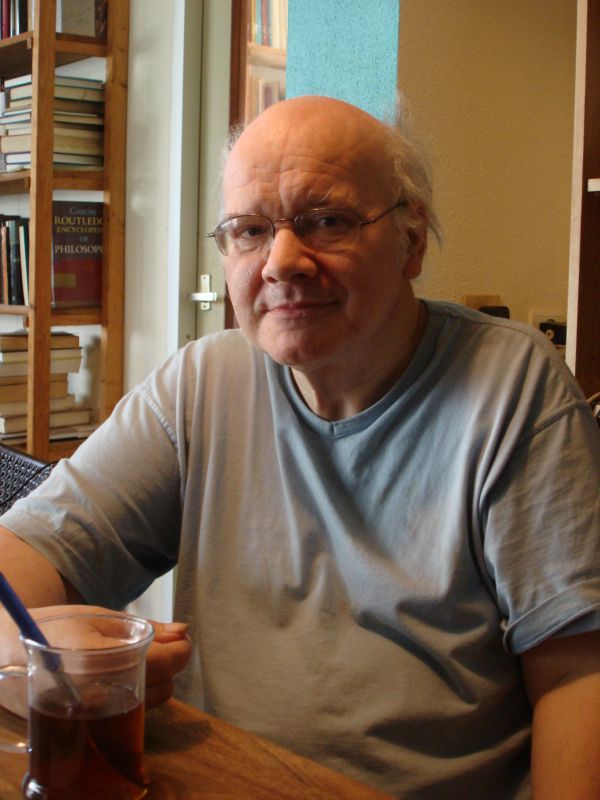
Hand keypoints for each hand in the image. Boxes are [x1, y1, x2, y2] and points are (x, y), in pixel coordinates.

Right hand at [0, 605, 191, 715]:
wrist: (7, 651)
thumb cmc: (56, 627)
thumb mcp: (101, 617)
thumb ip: (146, 627)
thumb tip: (182, 632)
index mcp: (101, 660)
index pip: (162, 664)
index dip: (181, 651)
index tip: (183, 640)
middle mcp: (96, 695)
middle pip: (162, 689)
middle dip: (168, 667)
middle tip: (158, 647)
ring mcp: (90, 716)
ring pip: (148, 705)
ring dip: (152, 684)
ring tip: (134, 662)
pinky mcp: (85, 727)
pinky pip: (127, 715)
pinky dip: (133, 697)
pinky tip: (119, 680)